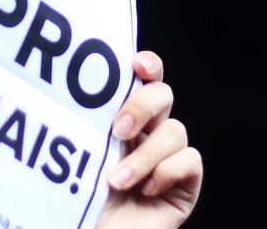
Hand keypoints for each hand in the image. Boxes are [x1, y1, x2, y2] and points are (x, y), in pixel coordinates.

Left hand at [97, 50, 202, 227]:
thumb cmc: (81, 202)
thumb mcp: (80, 157)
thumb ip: (88, 127)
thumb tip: (76, 94)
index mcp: (124, 120)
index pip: (144, 80)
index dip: (148, 65)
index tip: (135, 64)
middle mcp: (149, 134)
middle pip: (163, 94)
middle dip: (142, 106)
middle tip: (118, 131)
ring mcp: (169, 158)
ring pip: (175, 130)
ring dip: (145, 156)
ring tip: (118, 181)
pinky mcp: (185, 184)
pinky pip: (190, 160)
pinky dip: (167, 172)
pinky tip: (146, 191)